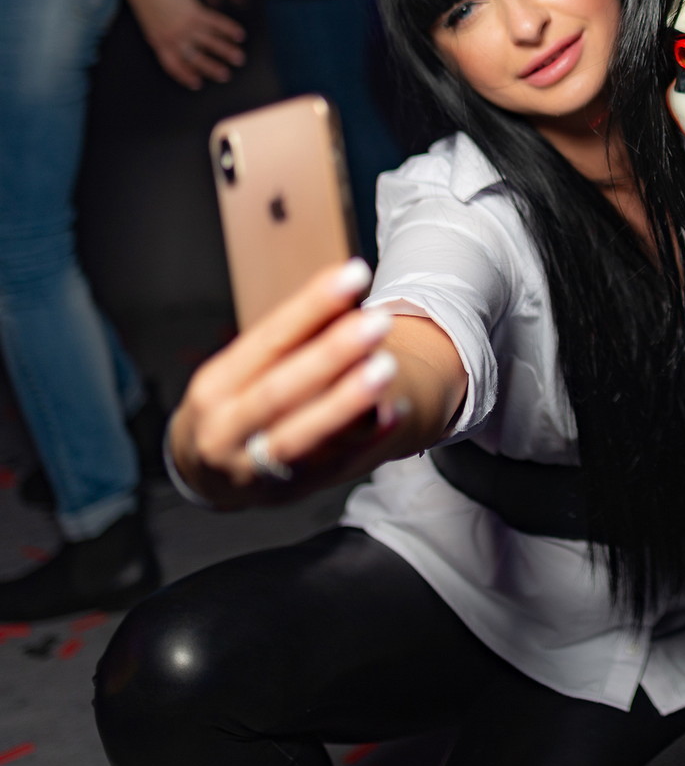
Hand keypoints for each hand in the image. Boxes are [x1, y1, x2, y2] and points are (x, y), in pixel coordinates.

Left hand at [122, 0, 245, 88]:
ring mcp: (185, 26)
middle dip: (212, 69)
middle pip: (195, 59)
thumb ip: (161, 34)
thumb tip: (174, 42)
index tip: (197, 84)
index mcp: (158, 41)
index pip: (173, 65)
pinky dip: (229, 30)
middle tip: (225, 76)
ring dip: (227, 52)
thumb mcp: (149, 21)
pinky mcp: (195, 12)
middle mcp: (173, 37)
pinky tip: (240, 35)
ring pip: (210, 43)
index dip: (185, 76)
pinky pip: (216, 24)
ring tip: (239, 59)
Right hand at [168, 259, 402, 508]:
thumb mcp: (246, 369)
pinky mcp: (290, 491)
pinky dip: (366, 440)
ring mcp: (255, 469)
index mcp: (215, 387)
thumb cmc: (236, 403)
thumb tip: (346, 287)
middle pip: (280, 391)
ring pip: (301, 436)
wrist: (207, 474)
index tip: (353, 274)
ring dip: (346, 403)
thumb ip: (294, 336)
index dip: (311, 306)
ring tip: (387, 367)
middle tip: (379, 321)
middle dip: (331, 355)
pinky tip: (396, 412)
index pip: (267, 341)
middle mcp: (225, 430)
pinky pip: (333, 466)